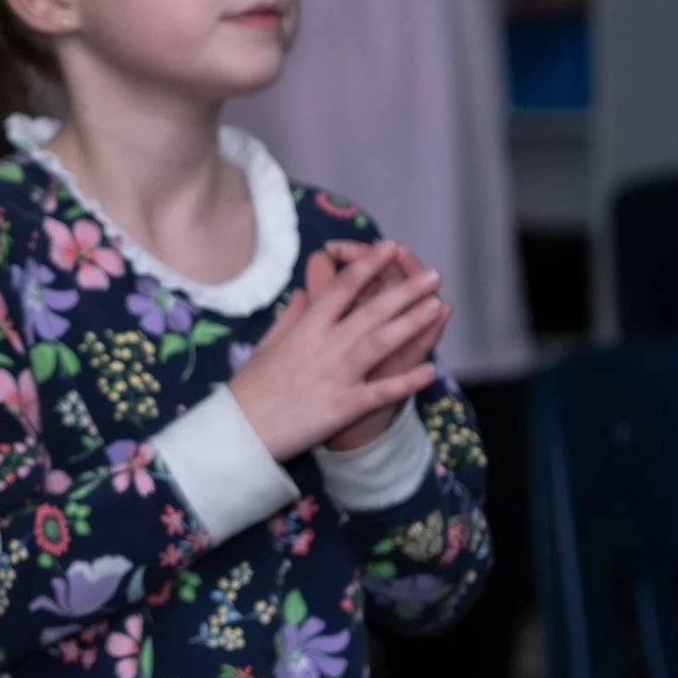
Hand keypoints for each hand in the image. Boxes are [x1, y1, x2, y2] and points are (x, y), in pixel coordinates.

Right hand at [229, 240, 443, 460]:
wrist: (241, 429)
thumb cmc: (251, 386)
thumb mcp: (268, 343)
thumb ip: (291, 316)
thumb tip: (306, 292)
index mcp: (306, 327)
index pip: (342, 287)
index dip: (368, 265)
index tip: (388, 248)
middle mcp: (325, 344)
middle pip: (371, 311)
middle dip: (404, 291)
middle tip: (432, 275)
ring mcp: (337, 374)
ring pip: (381, 342)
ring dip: (411, 323)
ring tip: (437, 306)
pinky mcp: (343, 405)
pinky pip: (380, 391)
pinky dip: (405, 382)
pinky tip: (430, 370)